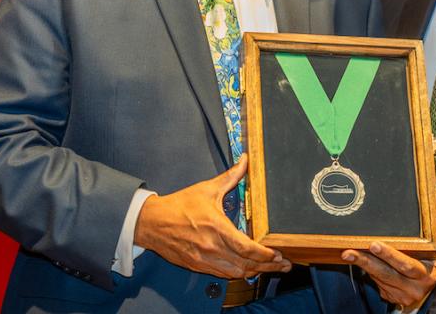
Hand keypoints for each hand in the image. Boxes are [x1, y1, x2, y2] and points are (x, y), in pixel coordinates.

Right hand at [134, 154, 290, 278]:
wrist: (151, 222)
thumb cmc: (179, 205)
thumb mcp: (207, 188)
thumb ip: (230, 176)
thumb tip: (245, 160)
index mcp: (216, 227)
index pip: (246, 247)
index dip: (265, 254)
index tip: (277, 254)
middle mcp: (211, 247)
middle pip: (245, 264)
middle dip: (267, 267)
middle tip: (283, 265)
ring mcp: (203, 260)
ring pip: (235, 273)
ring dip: (254, 272)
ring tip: (270, 269)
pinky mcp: (196, 266)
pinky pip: (222, 275)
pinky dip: (237, 274)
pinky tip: (248, 270)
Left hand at [341, 188, 435, 309]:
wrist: (426, 284)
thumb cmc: (433, 255)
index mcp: (430, 270)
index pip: (409, 263)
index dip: (391, 255)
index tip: (374, 244)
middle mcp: (417, 285)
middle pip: (392, 273)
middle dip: (373, 260)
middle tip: (359, 246)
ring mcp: (404, 293)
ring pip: (381, 277)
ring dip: (364, 264)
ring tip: (348, 253)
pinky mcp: (392, 297)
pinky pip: (377, 283)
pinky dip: (367, 270)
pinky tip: (355, 259)